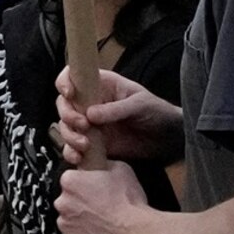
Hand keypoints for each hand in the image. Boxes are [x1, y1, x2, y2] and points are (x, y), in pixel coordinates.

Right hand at [53, 65, 178, 166]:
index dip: (64, 82)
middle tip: (83, 126)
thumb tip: (90, 115)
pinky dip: (71, 152)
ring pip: (65, 126)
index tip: (70, 94)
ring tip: (85, 145)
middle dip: (68, 115)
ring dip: (69, 136)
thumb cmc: (156, 112)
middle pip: (63, 104)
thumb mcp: (140, 104)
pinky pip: (73, 147)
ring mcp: (89, 124)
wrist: (169, 140)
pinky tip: (78, 158)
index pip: (72, 76)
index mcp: (99, 84)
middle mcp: (89, 102)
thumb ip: (116, 109)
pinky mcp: (92, 143)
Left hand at [55, 159, 152, 233]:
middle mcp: (62, 202)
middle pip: (67, 201)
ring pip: (68, 221)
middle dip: (80, 205)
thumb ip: (102, 165)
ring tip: (100, 225)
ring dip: (80, 222)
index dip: (83, 186)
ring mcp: (64, 224)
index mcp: (70, 181)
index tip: (94, 192)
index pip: (70, 180)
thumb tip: (100, 164)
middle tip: (99, 210)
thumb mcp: (120, 169)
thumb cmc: (130, 201)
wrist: (137, 231)